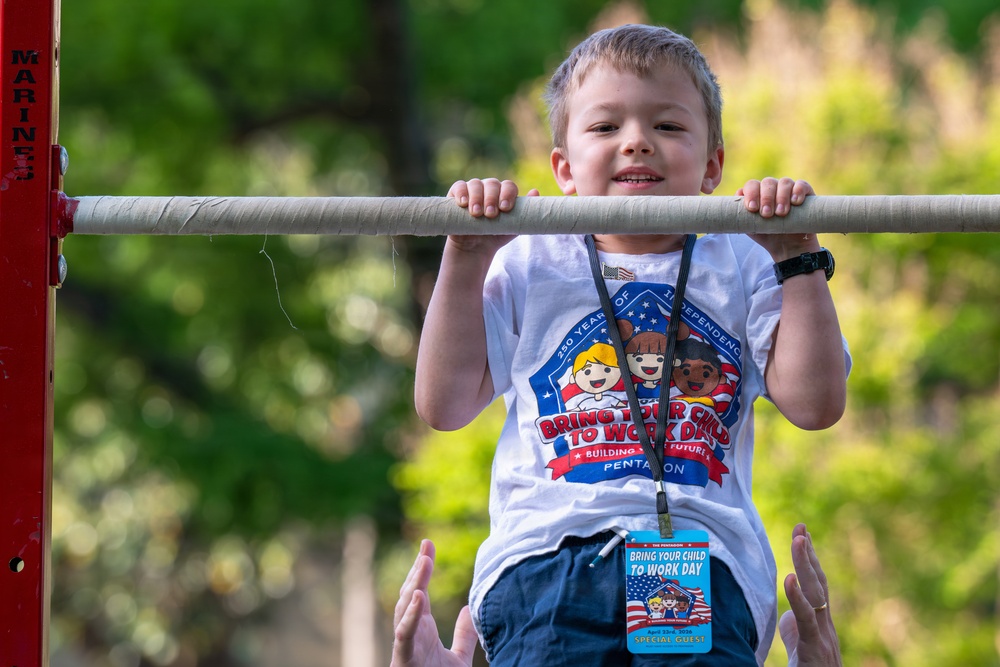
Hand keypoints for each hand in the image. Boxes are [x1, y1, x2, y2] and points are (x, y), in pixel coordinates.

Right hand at [391, 540, 477, 666]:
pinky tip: (419, 595)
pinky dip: (410, 615)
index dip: (423, 567)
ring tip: (424, 562)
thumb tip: (466, 609)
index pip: (420, 591)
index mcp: (421, 629)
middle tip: (427, 545)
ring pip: (404, 608)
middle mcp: (411, 632)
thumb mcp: (459, 659)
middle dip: (417, 569)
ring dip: (414, 584)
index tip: (428, 544)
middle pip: (410, 593)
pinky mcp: (404, 658)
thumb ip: (463, 636)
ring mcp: (405, 644)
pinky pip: (404, 633)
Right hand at [446, 178, 538, 254]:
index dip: (507, 194)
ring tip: (477, 213)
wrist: (476, 247)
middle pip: (492, 184)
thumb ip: (525, 212)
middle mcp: (489, 188)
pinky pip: (459, 186)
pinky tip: (463, 203)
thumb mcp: (513, 226)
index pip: (508, 186)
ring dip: (477, 197)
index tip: (505, 208)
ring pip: (475, 184)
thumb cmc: (496, 235)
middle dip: (492, 198)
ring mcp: (472, 189)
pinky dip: (461, 192)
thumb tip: (535, 192)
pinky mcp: (457, 194)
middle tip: (491, 214)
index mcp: (504, 192)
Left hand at [737, 177, 818, 260]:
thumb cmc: (767, 235)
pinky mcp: (805, 194)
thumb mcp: (750, 227)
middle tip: (767, 215)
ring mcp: (789, 190)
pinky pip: (802, 185)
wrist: (788, 248)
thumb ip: (741, 214)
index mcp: (758, 194)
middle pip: (767, 183)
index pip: (752, 185)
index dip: (751, 194)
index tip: (752, 209)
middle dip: (765, 198)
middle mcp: (773, 188)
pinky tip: (795, 202)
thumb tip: (737, 196)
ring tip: (781, 213)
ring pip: (784, 183)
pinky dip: (798, 190)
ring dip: (781, 197)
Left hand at [779, 524, 842, 666]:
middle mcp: (826, 626)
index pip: (816, 584)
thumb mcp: (798, 647)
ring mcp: (823, 637)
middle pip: (818, 582)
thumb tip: (787, 614)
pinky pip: (807, 620)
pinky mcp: (815, 650)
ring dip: (806, 565)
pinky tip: (788, 579)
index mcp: (820, 623)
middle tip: (800, 527)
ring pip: (816, 595)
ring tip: (799, 540)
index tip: (802, 532)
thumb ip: (795, 628)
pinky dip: (798, 598)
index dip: (809, 558)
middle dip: (808, 553)